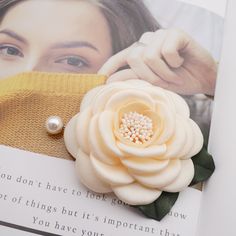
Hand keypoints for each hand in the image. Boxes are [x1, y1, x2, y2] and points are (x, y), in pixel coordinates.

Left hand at [98, 29, 216, 95]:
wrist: (202, 79)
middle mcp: (148, 42)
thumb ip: (134, 80)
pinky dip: (173, 62)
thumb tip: (109, 81)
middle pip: (134, 57)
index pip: (119, 57)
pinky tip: (180, 61)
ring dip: (163, 72)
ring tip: (174, 74)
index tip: (100, 79)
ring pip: (150, 55)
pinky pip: (166, 49)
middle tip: (162, 81)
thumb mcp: (153, 84)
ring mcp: (161, 35)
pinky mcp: (176, 33)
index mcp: (140, 53)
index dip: (109, 67)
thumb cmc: (178, 81)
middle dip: (148, 75)